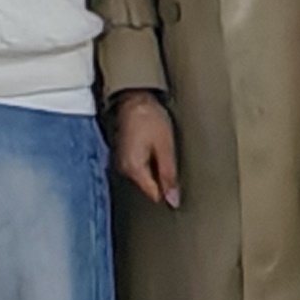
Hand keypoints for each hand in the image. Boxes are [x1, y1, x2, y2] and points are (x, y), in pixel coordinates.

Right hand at [110, 91, 179, 209]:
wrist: (133, 99)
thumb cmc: (149, 119)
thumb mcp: (165, 148)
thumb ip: (168, 176)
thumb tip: (173, 200)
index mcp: (133, 169)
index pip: (154, 195)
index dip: (168, 191)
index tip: (177, 179)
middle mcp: (124, 169)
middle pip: (149, 187)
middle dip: (162, 179)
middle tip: (169, 159)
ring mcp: (122, 162)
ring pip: (145, 177)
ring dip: (155, 169)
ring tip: (161, 151)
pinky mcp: (123, 155)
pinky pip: (139, 168)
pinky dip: (149, 162)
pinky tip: (153, 149)